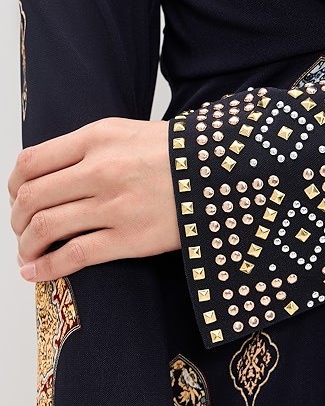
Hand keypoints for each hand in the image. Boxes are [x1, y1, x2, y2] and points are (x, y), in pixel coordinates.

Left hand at [8, 117, 179, 280]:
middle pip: (33, 197)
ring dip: (26, 244)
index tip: (17, 199)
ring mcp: (113, 206)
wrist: (223, 175)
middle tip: (20, 230)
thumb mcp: (127, 133)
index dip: (14, 185)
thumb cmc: (178, 156)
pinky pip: (74, 255)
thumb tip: (50, 174)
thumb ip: (87, 149)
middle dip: (16, 219)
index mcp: (96, 139)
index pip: (31, 162)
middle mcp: (99, 171)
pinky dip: (46, 267)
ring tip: (26, 254)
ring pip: (46, 227)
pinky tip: (35, 272)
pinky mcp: (129, 239)